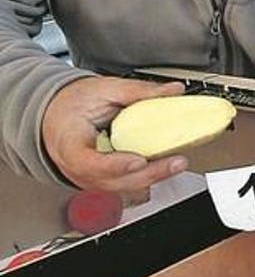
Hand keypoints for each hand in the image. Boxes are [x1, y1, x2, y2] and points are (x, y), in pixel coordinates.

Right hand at [43, 77, 188, 192]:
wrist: (56, 115)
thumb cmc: (72, 104)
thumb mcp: (103, 89)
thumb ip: (138, 91)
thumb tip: (172, 90)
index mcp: (69, 143)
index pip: (88, 163)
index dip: (114, 165)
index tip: (138, 160)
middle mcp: (78, 168)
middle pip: (113, 181)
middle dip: (148, 174)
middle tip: (175, 162)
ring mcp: (91, 178)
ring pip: (123, 187)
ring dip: (152, 178)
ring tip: (177, 163)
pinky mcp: (104, 180)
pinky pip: (127, 184)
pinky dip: (148, 177)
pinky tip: (166, 166)